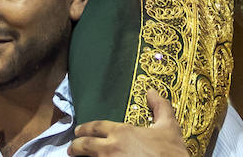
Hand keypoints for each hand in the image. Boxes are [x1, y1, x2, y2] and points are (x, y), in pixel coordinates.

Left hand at [68, 90, 188, 155]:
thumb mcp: (169, 126)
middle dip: (76, 145)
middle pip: (86, 145)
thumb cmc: (171, 152)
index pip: (97, 127)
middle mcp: (111, 148)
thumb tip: (152, 91)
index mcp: (122, 132)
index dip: (86, 128)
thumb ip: (160, 107)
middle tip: (71, 147)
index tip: (79, 130)